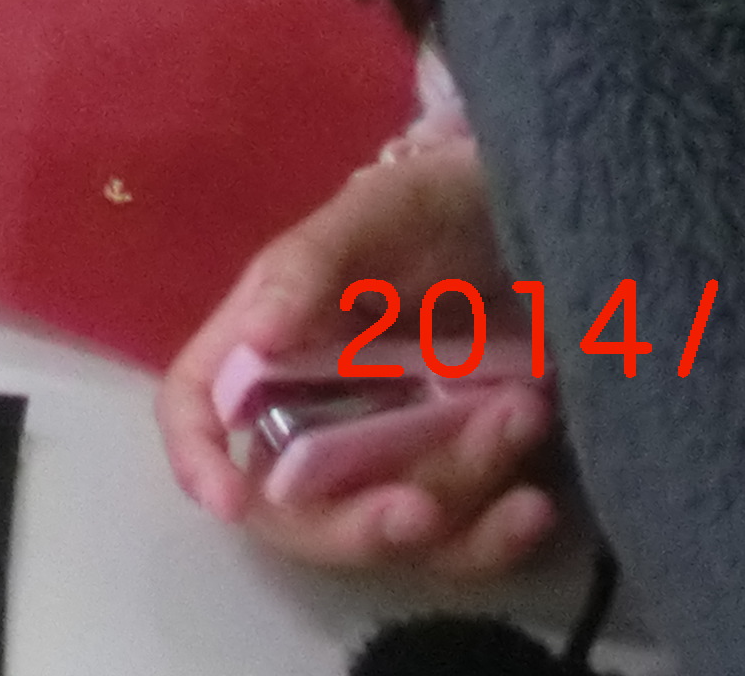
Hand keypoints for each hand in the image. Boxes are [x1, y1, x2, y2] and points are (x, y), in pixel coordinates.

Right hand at [157, 141, 563, 579]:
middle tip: (420, 510)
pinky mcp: (460, 474)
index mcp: (272, 342)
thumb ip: (310, 268)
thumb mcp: (379, 213)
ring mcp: (390, 450)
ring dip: (454, 492)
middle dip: (354, 524)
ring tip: (523, 414)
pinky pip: (461, 542)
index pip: (201, 405)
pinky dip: (495, 537)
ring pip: (390, 526)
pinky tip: (533, 504)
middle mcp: (317, 409)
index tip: (231, 499)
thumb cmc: (439, 201)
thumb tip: (255, 337)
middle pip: (294, 505)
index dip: (199, 457)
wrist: (546, 221)